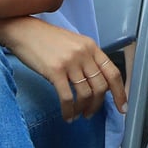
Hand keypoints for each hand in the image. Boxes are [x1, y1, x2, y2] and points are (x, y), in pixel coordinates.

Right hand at [0, 17, 126, 121]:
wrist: (25, 31)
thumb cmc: (47, 40)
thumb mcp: (74, 44)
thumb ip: (87, 60)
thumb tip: (97, 84)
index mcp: (91, 46)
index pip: (112, 72)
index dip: (120, 92)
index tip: (122, 107)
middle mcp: (84, 53)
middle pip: (101, 86)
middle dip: (97, 105)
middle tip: (90, 113)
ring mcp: (70, 62)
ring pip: (86, 94)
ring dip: (83, 109)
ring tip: (77, 115)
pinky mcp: (55, 71)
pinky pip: (68, 97)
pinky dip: (69, 111)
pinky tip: (67, 116)